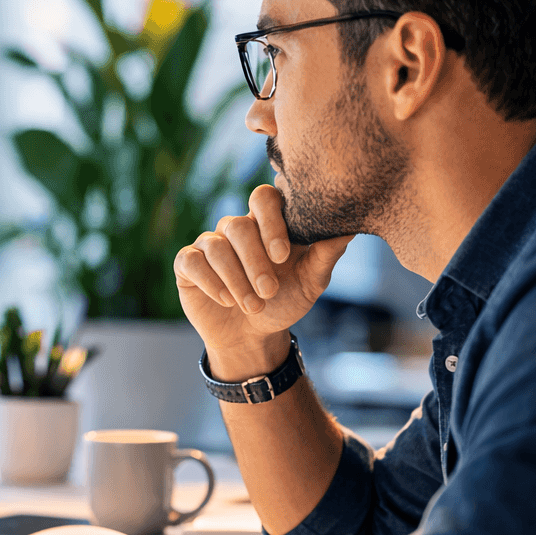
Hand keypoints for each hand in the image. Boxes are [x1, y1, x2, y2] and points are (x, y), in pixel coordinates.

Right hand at [174, 184, 353, 378]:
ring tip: (252, 306)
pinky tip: (227, 301)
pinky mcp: (188, 263)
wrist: (253, 336)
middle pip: (239, 225)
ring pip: (216, 246)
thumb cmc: (284, 303)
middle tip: (269, 291)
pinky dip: (211, 282)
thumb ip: (325, 254)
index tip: (282, 256)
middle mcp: (236, 228)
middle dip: (255, 262)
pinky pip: (192, 261)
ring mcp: (210, 244)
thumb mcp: (310, 282)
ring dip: (236, 279)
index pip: (264, 198)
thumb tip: (347, 228)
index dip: (271, 222)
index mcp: (267, 223)